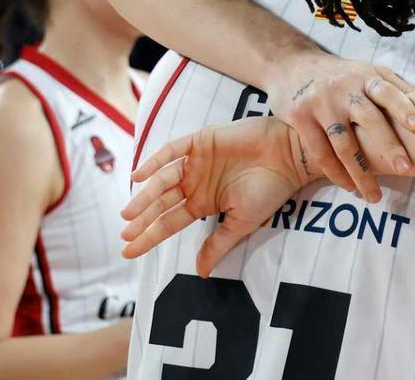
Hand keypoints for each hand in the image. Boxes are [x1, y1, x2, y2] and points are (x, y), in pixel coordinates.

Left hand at [121, 117, 308, 275]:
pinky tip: (141, 175)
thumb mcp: (241, 223)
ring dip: (145, 195)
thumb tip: (200, 273)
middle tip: (125, 232)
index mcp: (204, 203)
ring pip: (163, 179)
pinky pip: (173, 150)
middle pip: (162, 203)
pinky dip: (155, 161)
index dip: (149, 236)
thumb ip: (218, 244)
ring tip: (130, 212)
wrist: (290, 156)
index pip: (170, 222)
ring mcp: (197, 161)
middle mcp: (196, 183)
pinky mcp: (201, 140)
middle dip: (143, 218)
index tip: (128, 251)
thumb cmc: (270, 190)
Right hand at [267, 53, 414, 202]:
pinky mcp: (300, 117)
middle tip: (405, 170)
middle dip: (388, 146)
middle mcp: (343, 89)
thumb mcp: (367, 72)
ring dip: (360, 173)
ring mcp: (320, 103)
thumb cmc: (340, 75)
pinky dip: (335, 173)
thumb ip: (395, 87)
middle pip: (368, 119)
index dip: (404, 108)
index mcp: (365, 77)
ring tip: (374, 196)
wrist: (291, 63)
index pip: (388, 91)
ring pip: (343, 144)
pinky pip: (320, 151)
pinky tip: (348, 186)